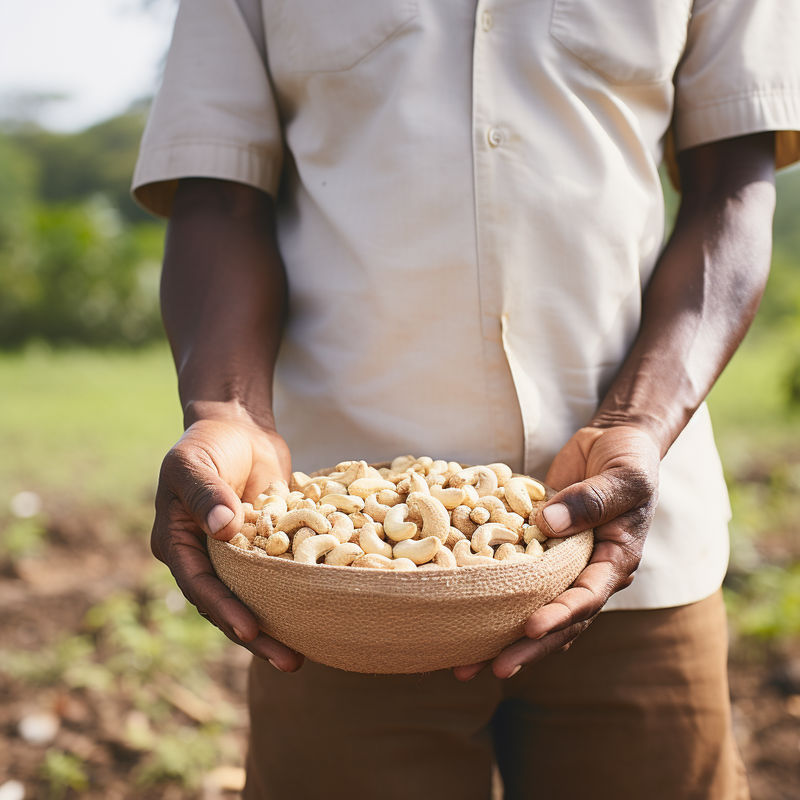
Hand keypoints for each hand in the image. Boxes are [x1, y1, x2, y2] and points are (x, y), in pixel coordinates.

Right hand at [152, 417, 303, 671]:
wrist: (238, 426)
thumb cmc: (207, 442)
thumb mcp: (193, 462)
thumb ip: (206, 492)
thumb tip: (223, 529)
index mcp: (177, 543)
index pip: (200, 585)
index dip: (224, 609)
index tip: (250, 628)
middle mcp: (206, 557)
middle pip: (229, 604)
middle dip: (256, 635)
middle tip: (290, 661)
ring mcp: (237, 554)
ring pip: (257, 596)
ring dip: (279, 622)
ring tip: (306, 654)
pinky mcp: (267, 545)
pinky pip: (281, 573)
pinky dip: (298, 591)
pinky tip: (324, 610)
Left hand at [453, 425, 659, 680]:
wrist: (616, 443)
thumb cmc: (629, 459)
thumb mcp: (624, 477)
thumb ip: (591, 499)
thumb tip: (547, 523)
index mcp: (617, 560)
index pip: (588, 597)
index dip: (560, 615)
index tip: (530, 629)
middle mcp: (590, 570)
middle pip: (560, 619)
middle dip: (528, 646)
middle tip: (493, 668)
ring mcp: (564, 563)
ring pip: (535, 606)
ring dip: (506, 635)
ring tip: (469, 663)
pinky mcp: (541, 547)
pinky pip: (518, 576)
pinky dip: (497, 596)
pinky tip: (466, 617)